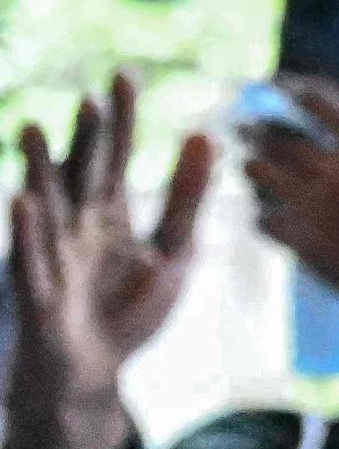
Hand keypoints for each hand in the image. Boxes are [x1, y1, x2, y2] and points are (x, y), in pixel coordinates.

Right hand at [10, 74, 214, 436]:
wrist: (95, 372)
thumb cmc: (130, 309)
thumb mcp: (174, 252)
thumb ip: (187, 199)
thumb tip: (205, 136)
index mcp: (111, 213)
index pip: (116, 156)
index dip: (121, 119)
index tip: (123, 76)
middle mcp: (77, 224)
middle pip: (82, 172)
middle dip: (85, 138)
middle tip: (92, 97)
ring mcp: (54, 254)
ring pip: (45, 205)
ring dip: (40, 169)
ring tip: (37, 129)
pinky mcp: (41, 291)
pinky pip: (31, 258)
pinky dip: (29, 231)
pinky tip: (23, 200)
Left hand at [237, 81, 338, 338]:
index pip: (316, 102)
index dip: (289, 91)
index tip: (277, 89)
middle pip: (276, 135)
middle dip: (257, 130)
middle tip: (248, 131)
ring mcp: (322, 209)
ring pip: (257, 171)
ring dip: (254, 170)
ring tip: (257, 173)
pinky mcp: (307, 244)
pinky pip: (262, 219)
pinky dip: (264, 218)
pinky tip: (272, 219)